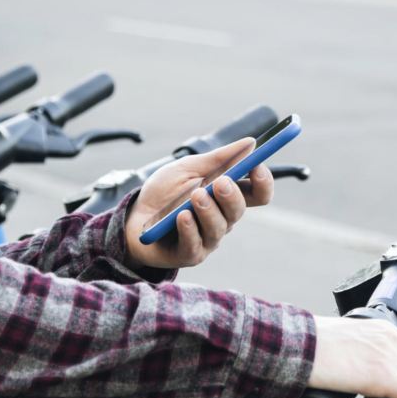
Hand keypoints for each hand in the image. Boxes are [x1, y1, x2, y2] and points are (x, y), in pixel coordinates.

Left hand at [124, 138, 273, 269]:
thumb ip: (218, 158)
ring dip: (208, 210)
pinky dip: (189, 230)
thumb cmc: (164, 192)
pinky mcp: (189, 254)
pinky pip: (195, 245)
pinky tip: (182, 217)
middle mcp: (222, 219)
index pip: (257, 193)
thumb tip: (250, 143)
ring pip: (218, 227)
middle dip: (232, 196)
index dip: (263, 182)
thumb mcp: (188, 168)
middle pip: (239, 210)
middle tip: (221, 183)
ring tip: (195, 196)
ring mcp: (207, 238)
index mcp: (227, 197)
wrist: (133, 216)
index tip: (256, 165)